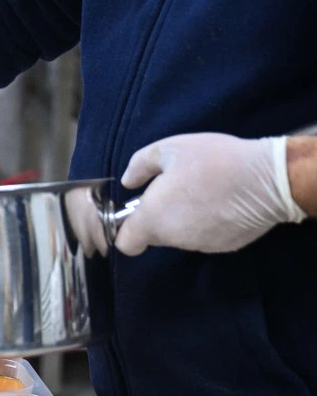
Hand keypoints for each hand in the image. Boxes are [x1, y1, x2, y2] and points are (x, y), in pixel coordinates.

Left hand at [116, 133, 305, 254]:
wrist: (268, 180)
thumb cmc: (213, 161)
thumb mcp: (170, 149)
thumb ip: (140, 165)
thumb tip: (128, 181)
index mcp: (153, 219)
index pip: (126, 243)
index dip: (127, 230)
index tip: (136, 213)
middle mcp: (173, 238)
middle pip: (154, 236)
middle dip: (158, 218)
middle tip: (176, 191)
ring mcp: (199, 245)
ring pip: (180, 236)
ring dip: (184, 220)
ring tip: (204, 192)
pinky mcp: (224, 246)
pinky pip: (206, 236)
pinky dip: (208, 224)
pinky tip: (222, 203)